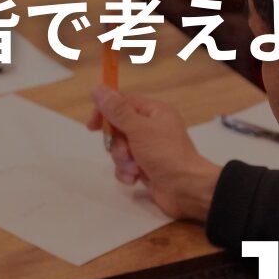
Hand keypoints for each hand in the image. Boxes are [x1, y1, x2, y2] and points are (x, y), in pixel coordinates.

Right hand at [85, 85, 220, 220]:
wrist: (186, 189)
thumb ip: (117, 110)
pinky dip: (127, 172)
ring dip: (123, 160)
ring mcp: (148, 149)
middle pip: (118, 128)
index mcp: (154, 112)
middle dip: (117, 144)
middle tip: (125, 151)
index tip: (92, 125)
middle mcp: (151, 128)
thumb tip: (97, 89)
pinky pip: (125, 165)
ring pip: (119, 149)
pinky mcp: (145, 167)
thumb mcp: (139, 129)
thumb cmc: (166, 154)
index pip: (122, 102)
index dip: (105, 112)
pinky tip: (135, 178)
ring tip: (135, 168)